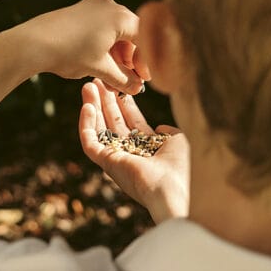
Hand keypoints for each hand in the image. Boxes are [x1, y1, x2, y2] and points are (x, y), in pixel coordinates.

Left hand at [3, 0, 149, 93]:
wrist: (33, 43)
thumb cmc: (66, 51)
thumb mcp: (100, 68)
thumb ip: (124, 78)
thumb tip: (136, 86)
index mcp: (119, 15)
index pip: (145, 38)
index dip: (146, 61)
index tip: (143, 78)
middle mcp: (108, 5)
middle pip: (130, 34)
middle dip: (130, 60)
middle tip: (129, 81)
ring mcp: (93, 5)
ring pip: (115, 33)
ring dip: (116, 56)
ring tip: (111, 79)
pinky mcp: (80, 11)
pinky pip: (101, 28)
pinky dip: (104, 47)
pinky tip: (100, 67)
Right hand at [78, 79, 189, 222]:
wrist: (177, 190)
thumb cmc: (184, 168)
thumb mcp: (179, 141)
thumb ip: (169, 131)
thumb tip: (160, 127)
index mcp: (149, 150)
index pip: (132, 122)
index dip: (124, 103)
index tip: (118, 84)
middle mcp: (131, 155)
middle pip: (113, 122)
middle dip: (106, 101)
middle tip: (98, 80)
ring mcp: (117, 159)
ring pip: (99, 129)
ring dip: (93, 107)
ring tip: (88, 86)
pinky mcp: (106, 163)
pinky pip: (90, 142)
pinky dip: (86, 124)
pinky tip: (87, 106)